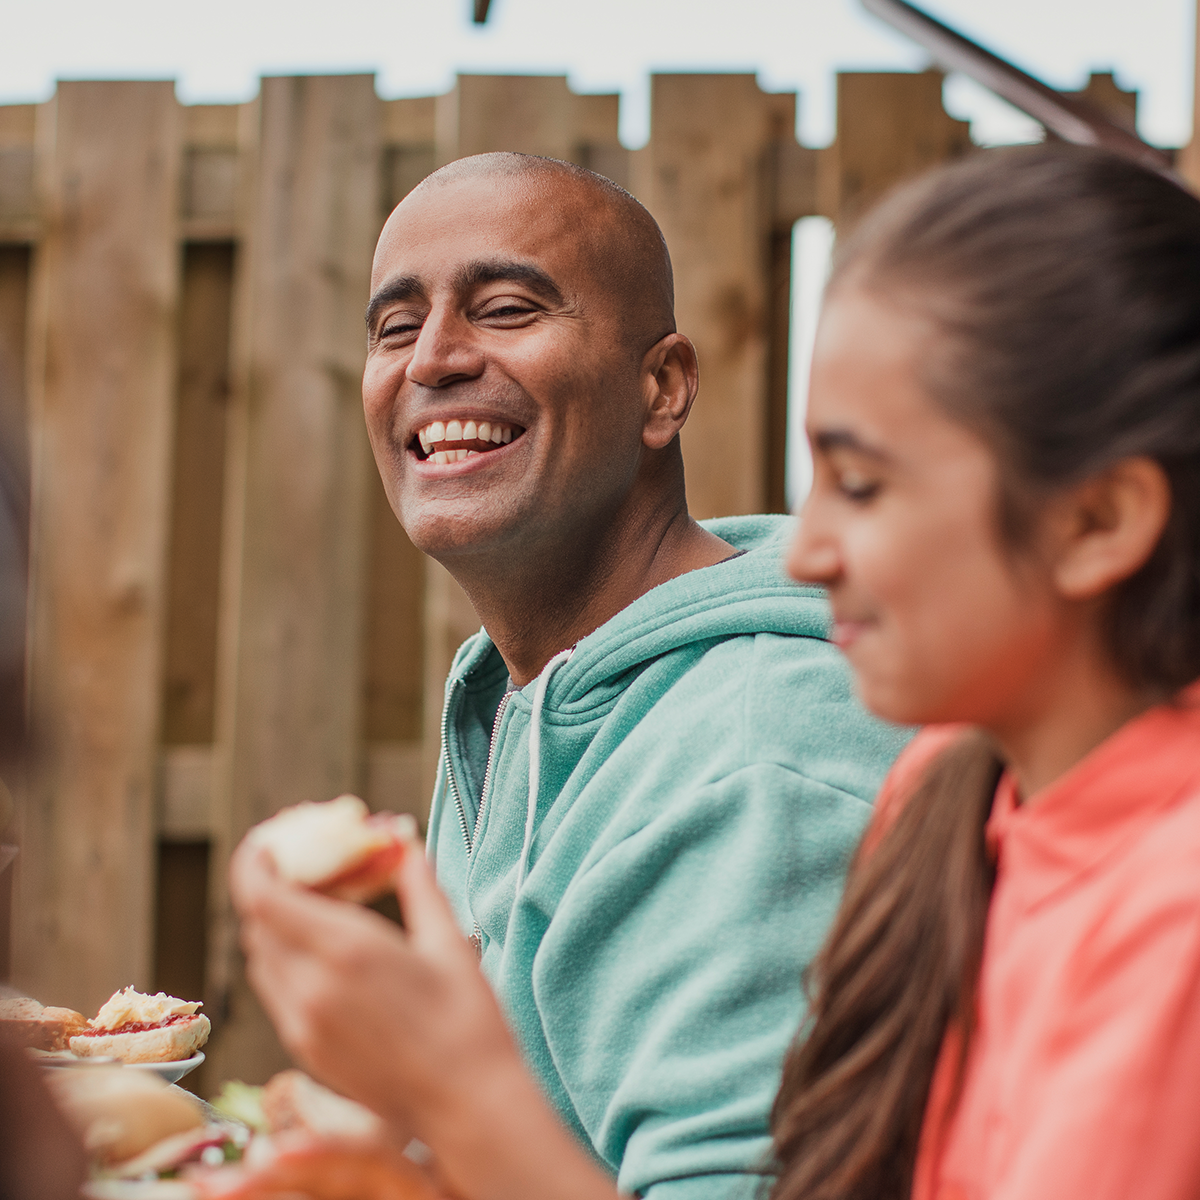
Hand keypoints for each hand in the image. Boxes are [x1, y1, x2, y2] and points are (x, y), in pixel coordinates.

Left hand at [230, 832, 620, 1199]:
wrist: (468, 1105)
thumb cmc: (468, 1020)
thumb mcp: (448, 939)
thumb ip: (417, 882)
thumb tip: (401, 840)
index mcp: (344, 951)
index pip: (262, 895)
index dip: (255, 861)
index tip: (269, 839)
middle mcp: (310, 987)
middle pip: (258, 922)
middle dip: (272, 885)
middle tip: (308, 863)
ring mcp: (302, 1024)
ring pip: (261, 958)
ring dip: (276, 923)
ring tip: (320, 904)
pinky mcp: (306, 1051)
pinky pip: (277, 990)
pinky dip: (286, 959)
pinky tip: (327, 951)